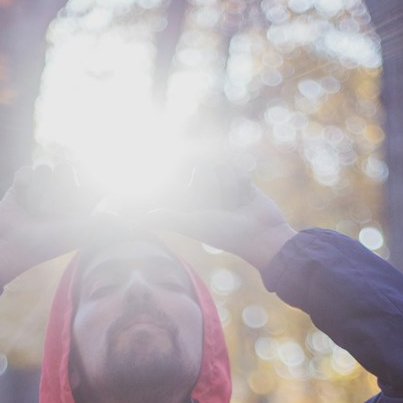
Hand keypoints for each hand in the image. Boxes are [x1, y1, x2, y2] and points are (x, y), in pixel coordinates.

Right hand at [0, 164, 117, 284]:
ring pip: (47, 170)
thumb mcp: (80, 233)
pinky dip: (24, 181)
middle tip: (50, 207)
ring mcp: (39, 193)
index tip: (83, 170)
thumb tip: (137, 216)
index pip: (88, 180)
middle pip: (67, 170)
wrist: (8, 247)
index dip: (87, 173)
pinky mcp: (20, 189)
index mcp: (76, 208)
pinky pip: (28, 170)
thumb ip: (105, 223)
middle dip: (60, 184)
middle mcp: (59, 199)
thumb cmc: (45, 244)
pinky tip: (21, 193)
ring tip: (33, 209)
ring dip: (40, 188)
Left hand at [143, 165, 295, 270]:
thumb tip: (141, 218)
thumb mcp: (193, 225)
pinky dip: (243, 182)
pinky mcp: (242, 181)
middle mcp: (207, 194)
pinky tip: (247, 198)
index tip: (190, 196)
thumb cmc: (225, 234)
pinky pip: (237, 167)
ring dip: (229, 186)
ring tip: (236, 205)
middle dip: (213, 186)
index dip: (189, 185)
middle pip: (202, 169)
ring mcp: (224, 186)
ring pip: (221, 167)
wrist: (260, 235)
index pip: (183, 181)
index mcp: (192, 203)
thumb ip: (168, 219)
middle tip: (222, 208)